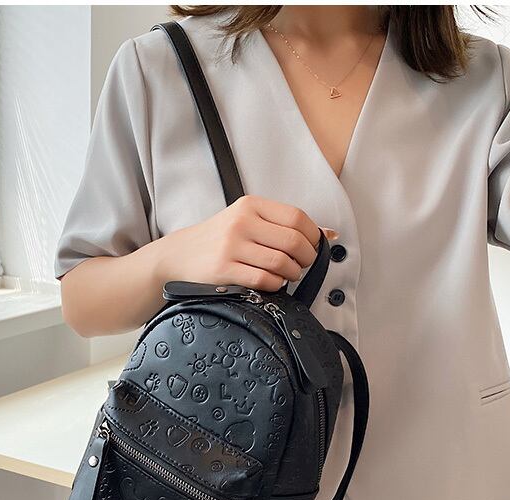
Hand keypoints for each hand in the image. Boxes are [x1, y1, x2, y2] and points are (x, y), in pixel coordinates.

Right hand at [154, 194, 333, 291]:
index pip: (297, 218)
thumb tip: (328, 234)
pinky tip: (273, 283)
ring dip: (292, 274)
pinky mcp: (224, 270)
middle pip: (293, 241)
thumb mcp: (246, 220)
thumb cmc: (218, 239)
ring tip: (287, 275)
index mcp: (251, 205)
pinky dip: (276, 285)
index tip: (311, 248)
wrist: (180, 254)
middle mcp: (242, 222)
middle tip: (302, 265)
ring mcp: (232, 246)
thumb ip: (282, 225)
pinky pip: (264, 280)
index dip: (312, 236)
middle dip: (306, 258)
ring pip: (281, 262)